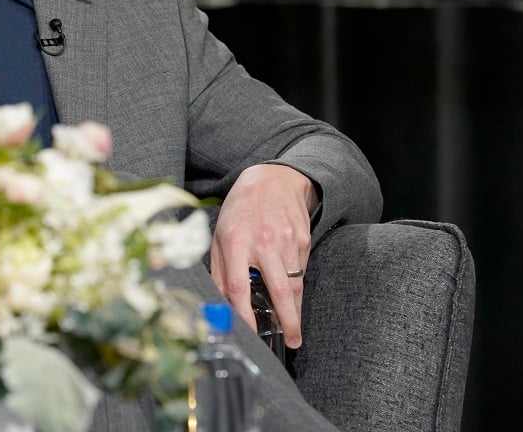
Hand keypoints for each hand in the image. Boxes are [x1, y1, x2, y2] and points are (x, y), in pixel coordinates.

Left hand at [208, 163, 316, 348]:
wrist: (272, 180)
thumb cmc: (240, 210)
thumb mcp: (219, 235)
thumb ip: (219, 269)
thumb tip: (219, 302)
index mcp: (235, 241)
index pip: (239, 286)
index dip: (244, 315)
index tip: (250, 333)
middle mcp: (263, 242)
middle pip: (278, 289)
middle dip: (287, 320)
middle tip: (292, 342)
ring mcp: (287, 240)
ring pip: (295, 283)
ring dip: (296, 310)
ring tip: (294, 329)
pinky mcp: (303, 239)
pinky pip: (301, 269)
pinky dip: (296, 284)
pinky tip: (291, 291)